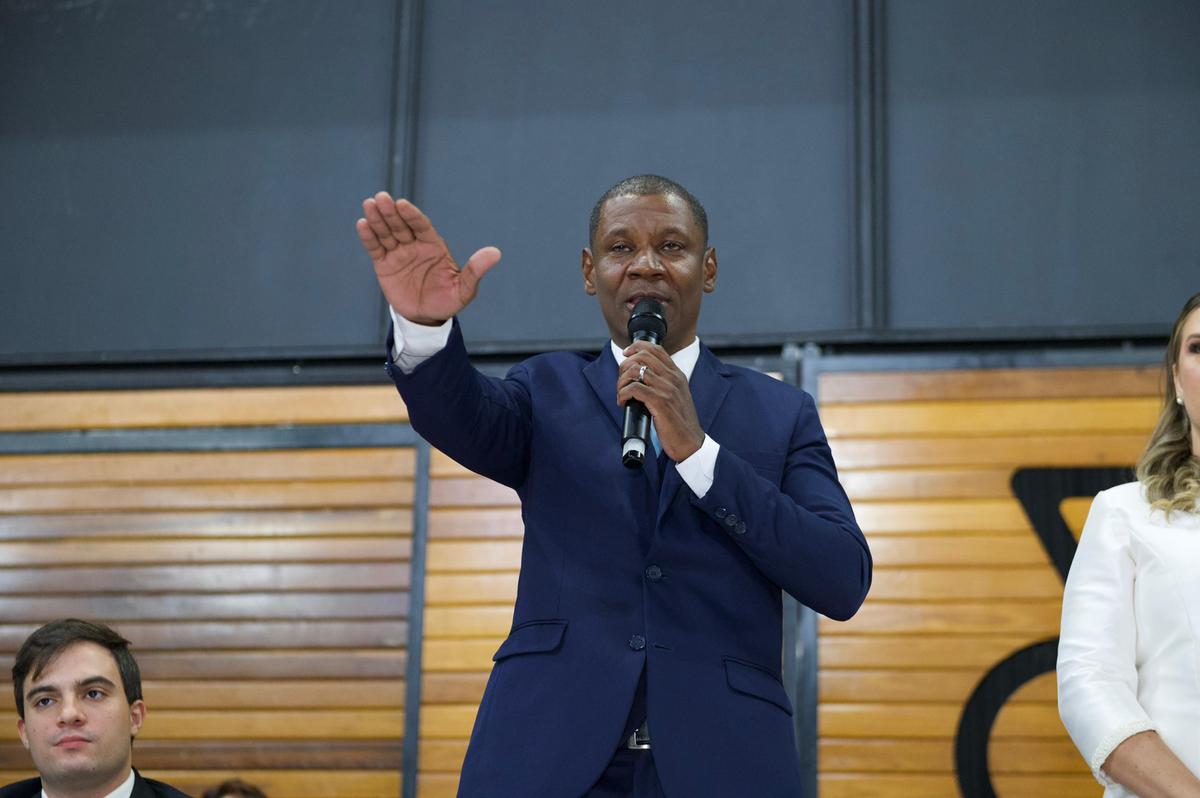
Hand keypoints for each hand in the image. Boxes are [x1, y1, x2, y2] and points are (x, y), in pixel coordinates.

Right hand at [356, 192, 500, 324]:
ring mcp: (398, 254)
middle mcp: (414, 245)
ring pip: (387, 233)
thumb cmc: (447, 301)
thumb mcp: (464, 290)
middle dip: (391, 212)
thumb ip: (475, 271)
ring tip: (369, 204)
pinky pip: (376, 248)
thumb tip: (496, 253)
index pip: (422, 226)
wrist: (427, 319)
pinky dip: (369, 237)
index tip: (403, 204)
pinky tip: (363, 224)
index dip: (412, 215)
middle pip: (402, 225)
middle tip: (381, 198)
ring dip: (378, 219)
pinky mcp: (384, 265)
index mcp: (434, 246)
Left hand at [617, 341, 704, 461]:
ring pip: (636, 370)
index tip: (626, 354)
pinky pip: (634, 388)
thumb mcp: (676, 396)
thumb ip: (663, 384)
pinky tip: (623, 402)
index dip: (637, 347)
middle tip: (621, 381)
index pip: (656, 349)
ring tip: (622, 393)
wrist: (691, 443)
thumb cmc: (680, 423)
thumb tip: (640, 378)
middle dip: (625, 365)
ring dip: (621, 381)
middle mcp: (673, 378)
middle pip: (642, 356)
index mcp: (677, 375)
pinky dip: (623, 393)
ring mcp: (667, 389)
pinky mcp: (660, 402)